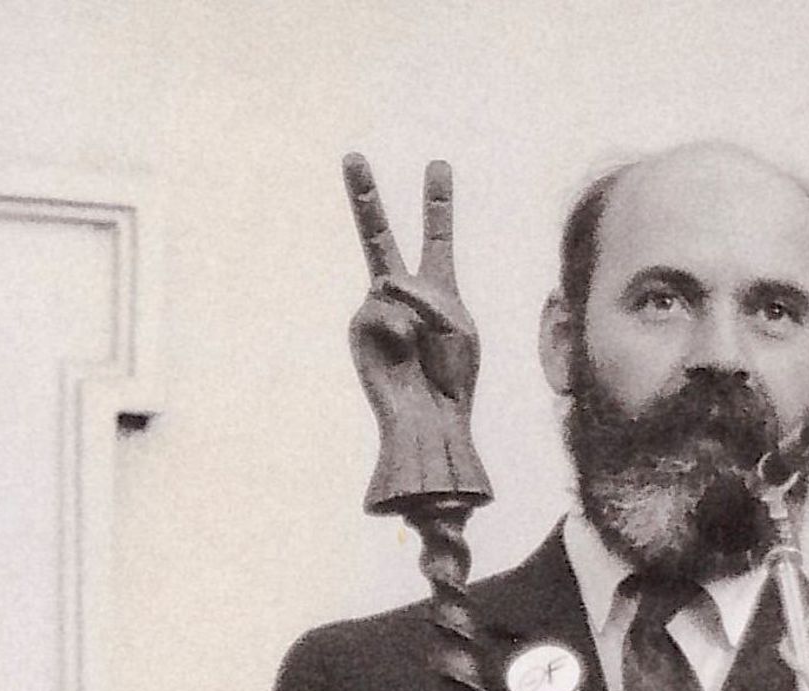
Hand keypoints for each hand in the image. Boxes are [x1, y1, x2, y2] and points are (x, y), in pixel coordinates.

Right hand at [343, 153, 492, 513]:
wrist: (432, 419)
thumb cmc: (451, 376)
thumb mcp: (457, 324)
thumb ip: (425, 294)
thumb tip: (381, 286)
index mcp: (436, 288)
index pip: (437, 236)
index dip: (438, 202)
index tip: (439, 166)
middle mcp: (400, 294)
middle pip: (378, 235)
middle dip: (364, 195)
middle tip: (351, 155)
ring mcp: (375, 310)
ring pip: (391, 280)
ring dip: (418, 310)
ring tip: (424, 348)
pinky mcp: (358, 330)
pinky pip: (381, 309)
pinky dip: (398, 328)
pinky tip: (403, 353)